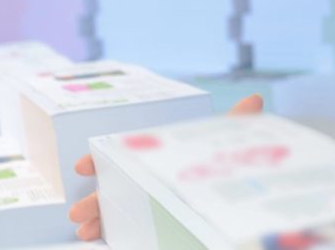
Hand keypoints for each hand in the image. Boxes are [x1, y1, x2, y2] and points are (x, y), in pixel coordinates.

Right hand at [67, 94, 264, 240]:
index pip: (121, 155)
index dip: (99, 160)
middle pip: (113, 187)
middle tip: (78, 211)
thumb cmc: (226, 164)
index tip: (81, 167)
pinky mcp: (152, 226)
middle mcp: (147, 179)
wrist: (240, 203)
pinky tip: (95, 238)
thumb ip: (237, 124)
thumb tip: (256, 99)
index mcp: (156, 156)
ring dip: (96, 218)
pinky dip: (107, 233)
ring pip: (114, 210)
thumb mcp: (227, 145)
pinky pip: (125, 229)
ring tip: (84, 229)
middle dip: (93, 199)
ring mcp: (147, 204)